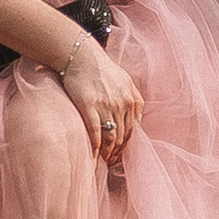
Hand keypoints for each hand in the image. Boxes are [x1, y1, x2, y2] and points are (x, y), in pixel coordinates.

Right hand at [58, 33, 143, 166]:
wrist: (81, 56)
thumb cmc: (102, 68)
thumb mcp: (125, 81)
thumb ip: (133, 99)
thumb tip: (138, 119)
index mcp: (132, 99)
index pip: (134, 129)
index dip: (128, 144)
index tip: (122, 153)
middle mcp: (122, 104)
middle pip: (123, 136)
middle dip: (118, 152)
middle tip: (112, 162)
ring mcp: (106, 105)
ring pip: (111, 136)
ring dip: (108, 152)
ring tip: (104, 161)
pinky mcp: (89, 106)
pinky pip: (95, 131)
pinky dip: (95, 146)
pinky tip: (93, 156)